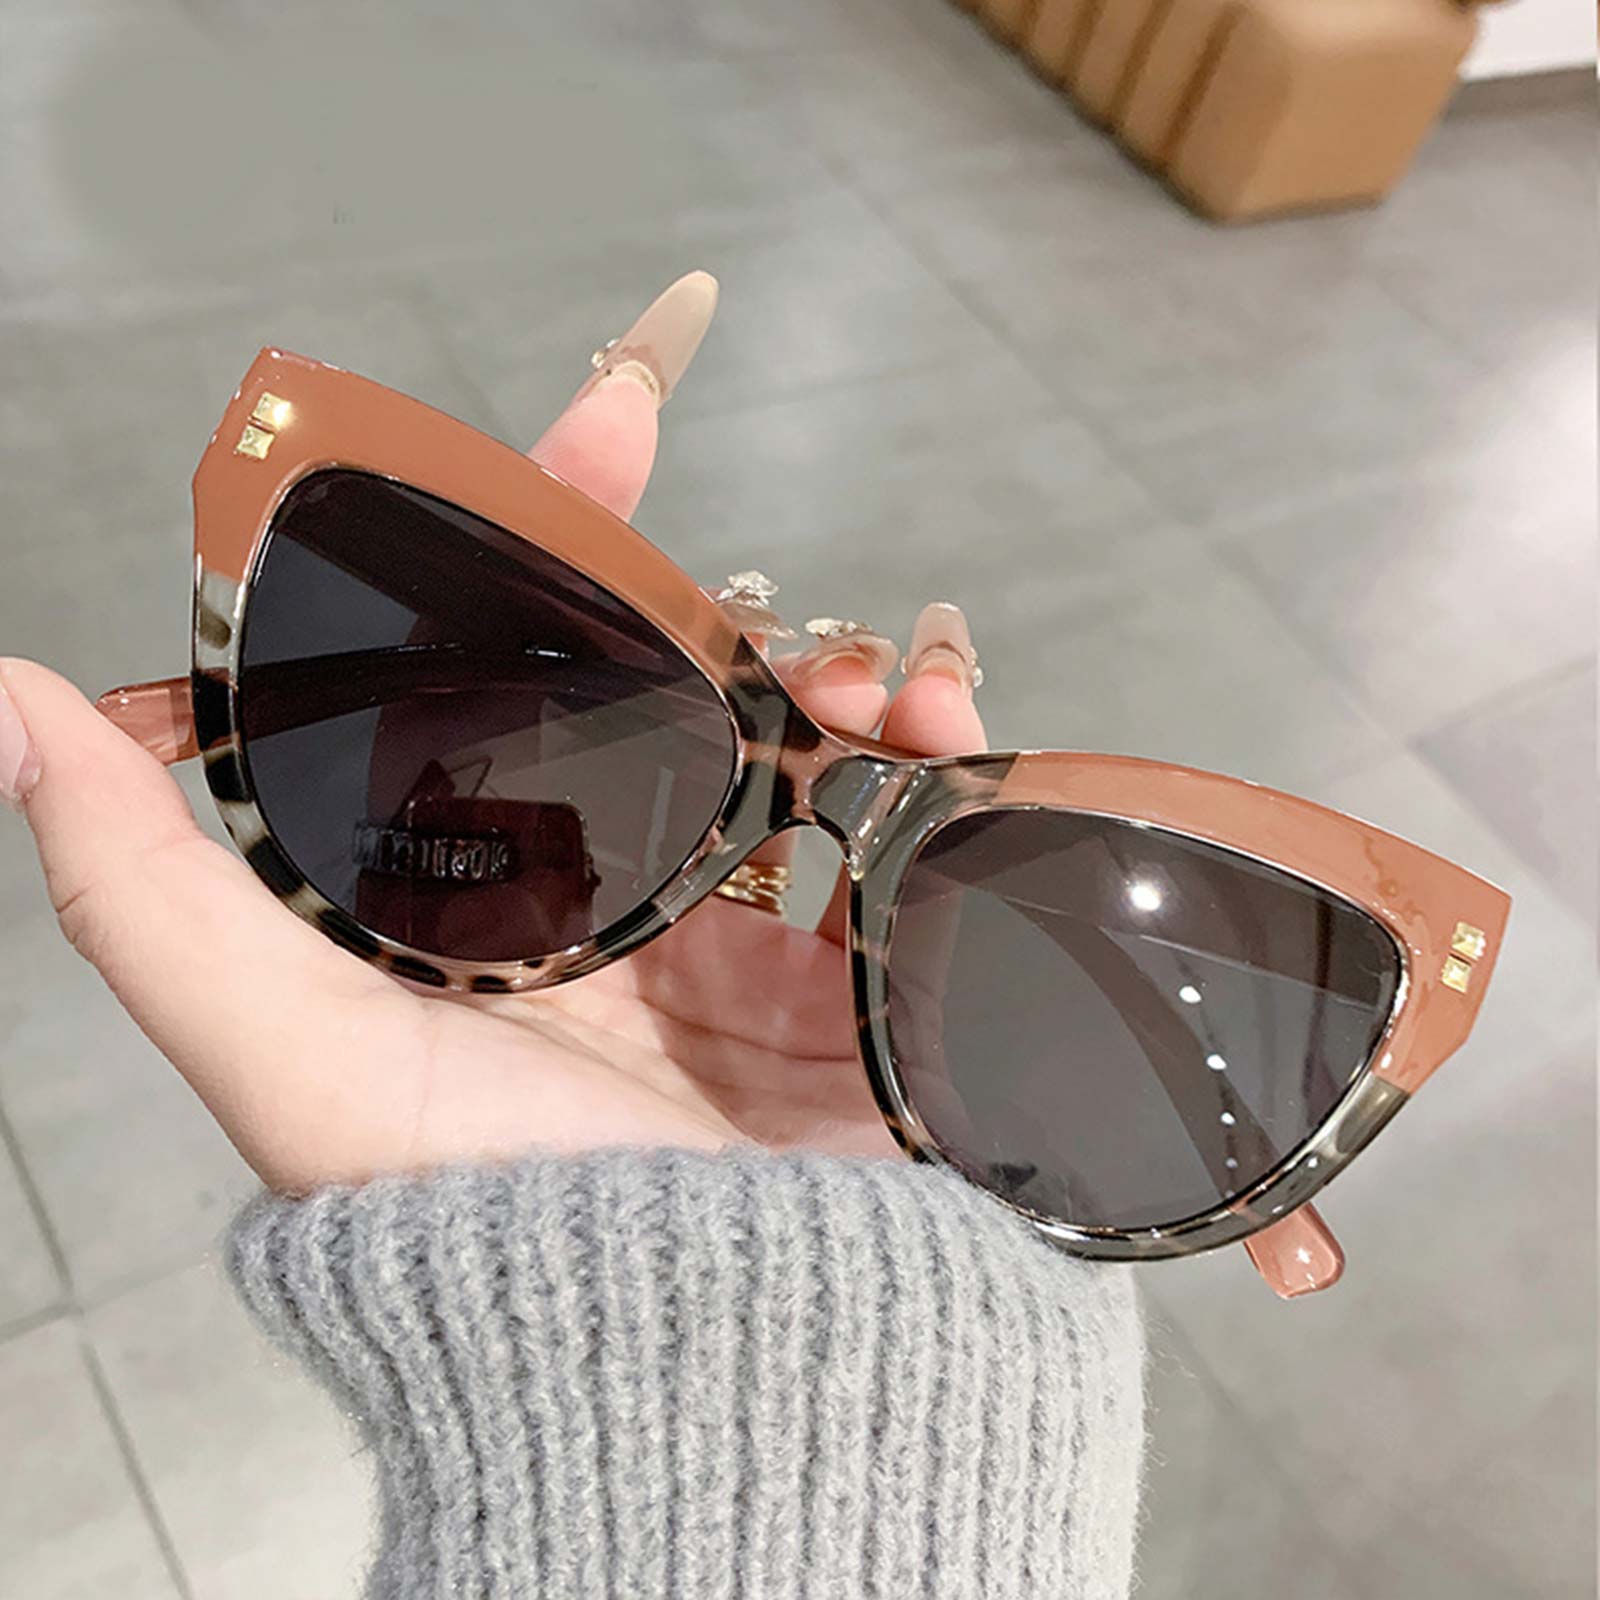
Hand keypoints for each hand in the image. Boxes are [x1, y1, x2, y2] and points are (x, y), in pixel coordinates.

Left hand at [0, 356, 986, 1193]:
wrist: (678, 1362)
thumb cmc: (476, 1215)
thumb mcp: (287, 1048)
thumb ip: (144, 886)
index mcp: (498, 886)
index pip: (524, 666)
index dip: (563, 530)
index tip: (616, 408)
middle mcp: (620, 897)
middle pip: (685, 691)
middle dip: (733, 611)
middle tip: (761, 599)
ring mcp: (751, 933)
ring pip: (810, 744)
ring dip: (852, 669)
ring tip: (875, 673)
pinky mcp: (861, 977)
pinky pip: (912, 828)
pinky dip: (945, 752)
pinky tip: (950, 719)